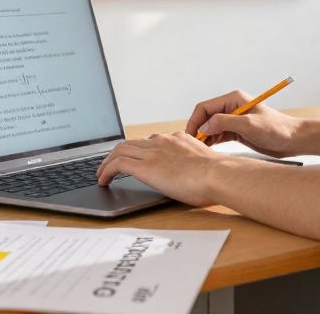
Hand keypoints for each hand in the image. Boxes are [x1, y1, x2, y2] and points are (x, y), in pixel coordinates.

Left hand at [95, 132, 223, 206]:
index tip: (134, 158)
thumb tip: (194, 176)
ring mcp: (153, 152)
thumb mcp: (205, 164)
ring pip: (120, 150)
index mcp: (178, 139)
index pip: (151, 141)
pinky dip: (106, 170)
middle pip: (131, 143)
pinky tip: (103, 181)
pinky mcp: (145, 166)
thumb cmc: (218, 176)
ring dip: (107, 162)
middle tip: (110, 165)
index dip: (138, 150)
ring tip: (101, 174)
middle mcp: (163, 141)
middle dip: (117, 154)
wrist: (217, 174)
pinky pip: (117, 163)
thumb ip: (194, 164)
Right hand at [184, 91, 302, 157]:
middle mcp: (231, 107)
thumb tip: (204, 127)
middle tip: (193, 147)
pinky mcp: (237, 131)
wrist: (293, 140)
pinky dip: (212, 143)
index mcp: (233, 99)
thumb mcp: (249, 125)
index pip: (205, 108)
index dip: (195, 122)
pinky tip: (209, 152)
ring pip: (210, 128)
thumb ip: (225, 122)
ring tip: (200, 151)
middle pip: (205, 117)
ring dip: (204, 138)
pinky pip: (218, 136)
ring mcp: (234, 120)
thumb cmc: (276, 129)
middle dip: (197, 131)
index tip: (191, 137)